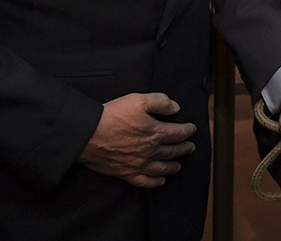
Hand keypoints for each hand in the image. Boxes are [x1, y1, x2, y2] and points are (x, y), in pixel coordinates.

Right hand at [77, 92, 195, 187]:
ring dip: (174, 165)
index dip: (187, 131)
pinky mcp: (127, 173)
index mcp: (155, 132)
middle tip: (191, 147)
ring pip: (163, 167)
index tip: (192, 129)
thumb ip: (160, 102)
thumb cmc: (112, 116)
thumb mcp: (138, 100)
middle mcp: (150, 150)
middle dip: (184, 148)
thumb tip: (175, 108)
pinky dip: (156, 182)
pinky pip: (146, 181)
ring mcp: (139, 164)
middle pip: (173, 151)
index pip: (178, 133)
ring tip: (179, 164)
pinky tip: (161, 180)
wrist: (88, 135)